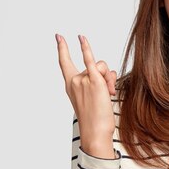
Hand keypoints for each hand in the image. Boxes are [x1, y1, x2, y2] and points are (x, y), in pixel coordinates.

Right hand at [56, 33, 117, 152]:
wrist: (95, 132)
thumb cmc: (96, 120)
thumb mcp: (93, 98)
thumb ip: (98, 81)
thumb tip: (108, 73)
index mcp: (70, 85)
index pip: (64, 63)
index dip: (62, 48)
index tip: (59, 36)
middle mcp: (74, 81)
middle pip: (94, 64)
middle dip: (105, 76)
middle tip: (108, 93)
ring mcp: (82, 80)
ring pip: (102, 66)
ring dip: (110, 78)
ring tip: (109, 94)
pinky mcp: (93, 81)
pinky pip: (91, 61)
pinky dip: (85, 48)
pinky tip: (81, 38)